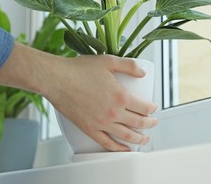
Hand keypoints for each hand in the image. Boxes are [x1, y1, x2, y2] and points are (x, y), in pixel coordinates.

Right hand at [0, 43, 157, 150]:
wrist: (56, 79)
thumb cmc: (80, 69)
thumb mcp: (109, 61)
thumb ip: (129, 65)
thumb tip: (143, 72)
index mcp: (121, 96)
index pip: (144, 107)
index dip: (152, 108)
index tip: (154, 107)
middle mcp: (113, 113)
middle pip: (138, 123)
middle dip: (149, 124)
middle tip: (153, 123)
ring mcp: (101, 123)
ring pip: (126, 135)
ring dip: (139, 139)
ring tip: (145, 139)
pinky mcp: (89, 129)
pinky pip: (107, 143)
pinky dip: (118, 148)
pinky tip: (124, 149)